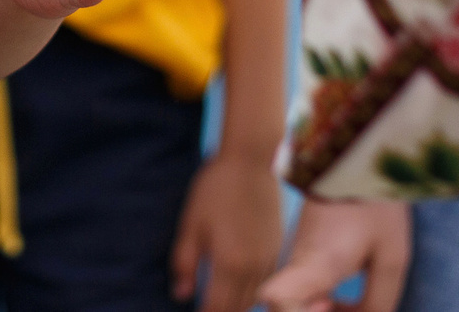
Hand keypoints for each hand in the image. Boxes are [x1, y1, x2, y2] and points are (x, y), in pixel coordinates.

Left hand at [173, 150, 283, 311]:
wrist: (251, 162)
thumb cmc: (216, 189)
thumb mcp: (192, 224)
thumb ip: (185, 263)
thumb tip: (181, 295)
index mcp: (230, 263)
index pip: (217, 307)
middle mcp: (254, 267)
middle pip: (238, 307)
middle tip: (206, 308)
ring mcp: (269, 259)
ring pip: (255, 297)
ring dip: (238, 305)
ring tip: (220, 302)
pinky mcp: (278, 248)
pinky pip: (266, 282)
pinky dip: (253, 291)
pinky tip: (240, 285)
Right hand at [257, 197, 408, 311]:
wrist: (355, 160)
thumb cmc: (376, 206)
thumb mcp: (392, 258)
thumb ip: (379, 301)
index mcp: (319, 264)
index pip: (278, 297)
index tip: (326, 304)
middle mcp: (299, 263)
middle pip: (282, 307)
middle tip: (339, 308)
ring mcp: (298, 256)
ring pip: (292, 300)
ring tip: (347, 308)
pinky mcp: (303, 251)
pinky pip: (300, 288)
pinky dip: (316, 302)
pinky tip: (340, 299)